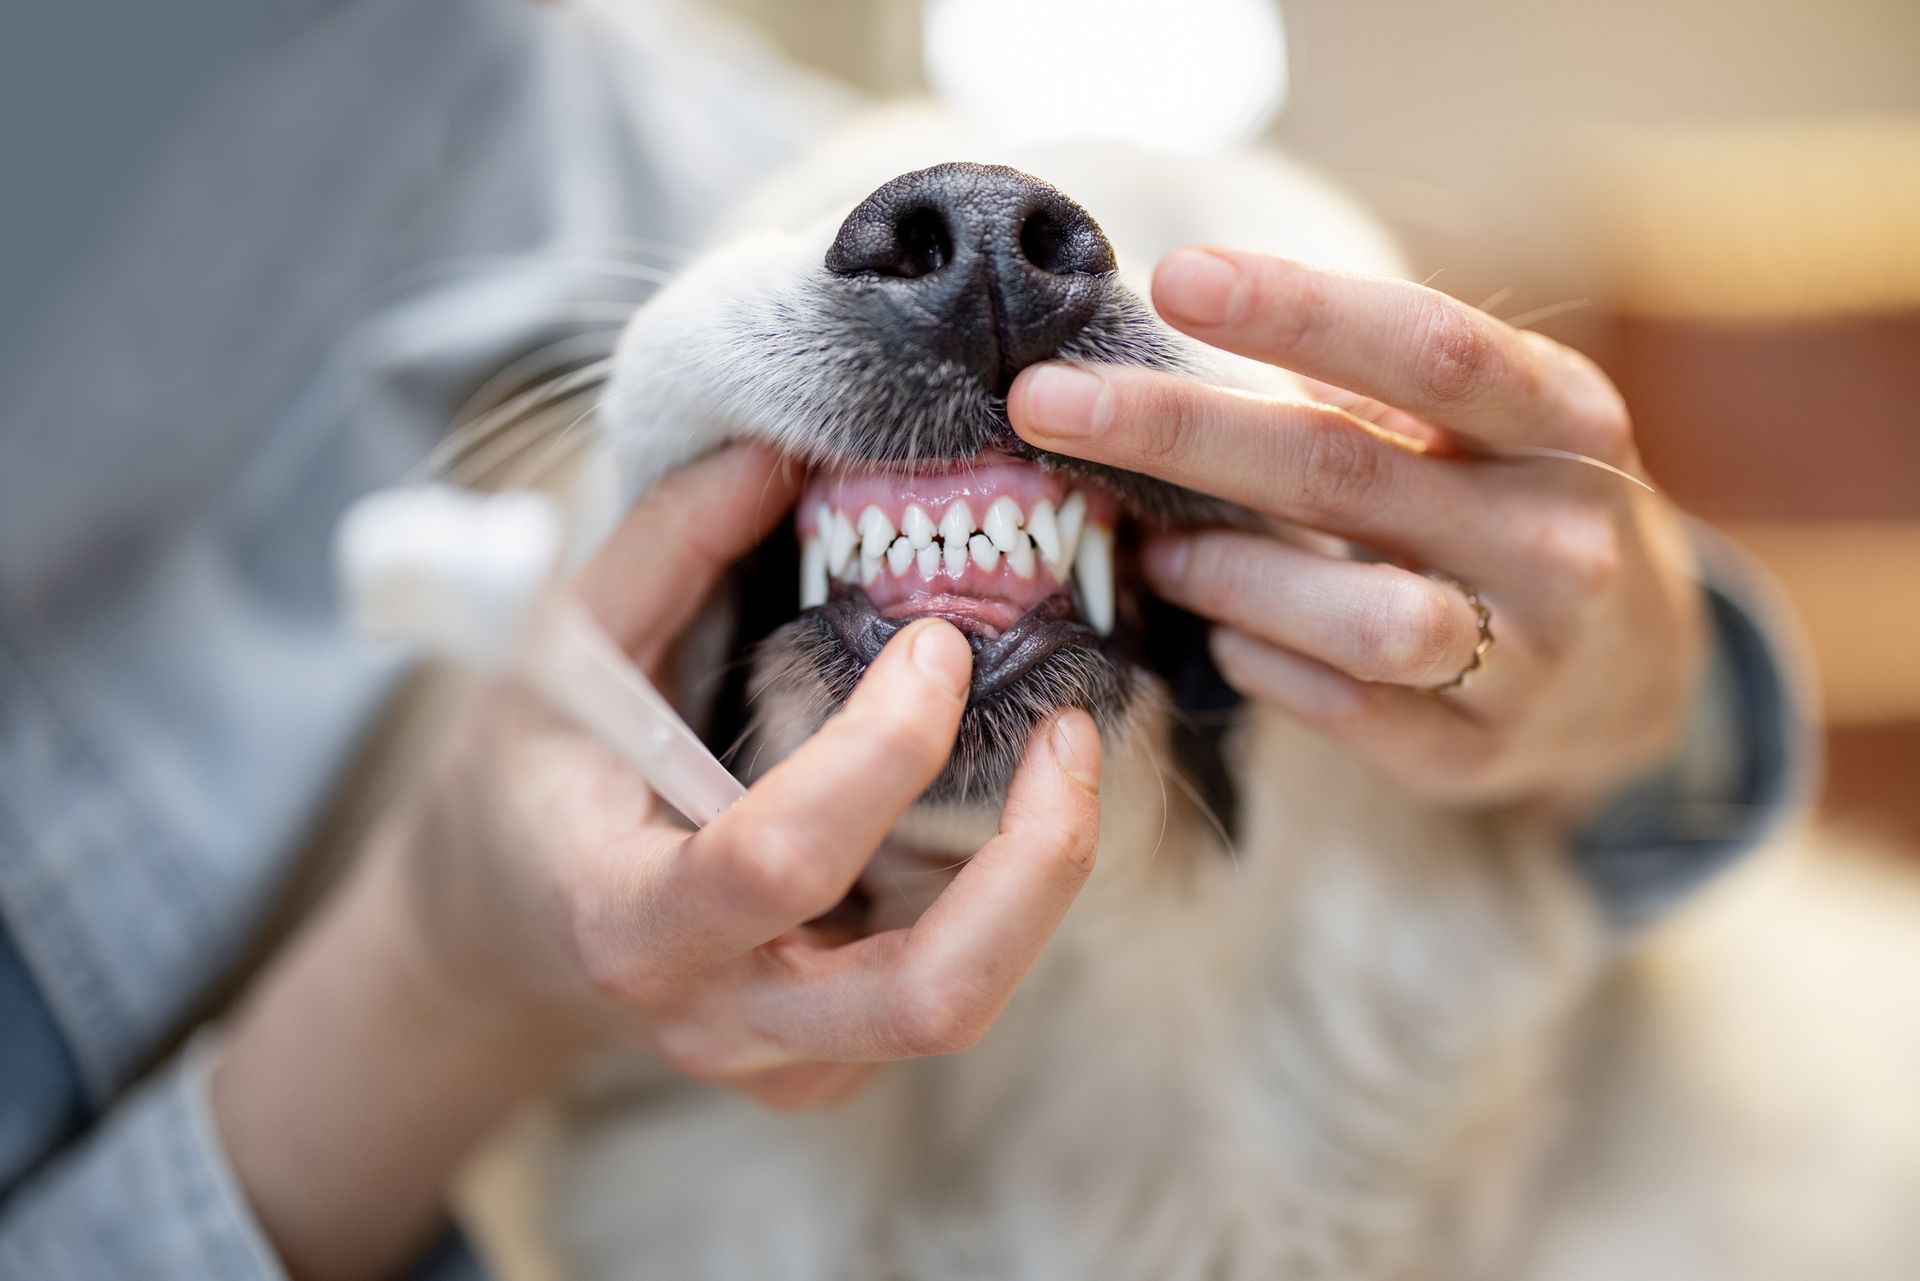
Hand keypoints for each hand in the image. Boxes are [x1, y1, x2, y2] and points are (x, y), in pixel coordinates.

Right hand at [401, 444, 1103, 1108]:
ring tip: (1066, 753)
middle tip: (1072, 732)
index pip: (778, 861)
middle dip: (1036, 863)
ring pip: (963, 1005)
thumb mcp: (561, 653)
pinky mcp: (834, 1064)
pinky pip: (949, 990)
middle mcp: (718, 1015)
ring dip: (1043, 879)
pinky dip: (1002, 897)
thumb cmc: (532, 782)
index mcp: (627, 919)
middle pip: (928, 997)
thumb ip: (666, 548)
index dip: (881, 749)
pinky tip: (996, 807)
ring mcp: (785, 1060)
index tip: (935, 642)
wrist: (507, 934)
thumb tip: (779, 450)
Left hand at [1008, 248, 1704, 813]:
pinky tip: (1223, 635)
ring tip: (1155, 550)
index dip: (1300, 310)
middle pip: (1346, 473)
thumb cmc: (1514, 508)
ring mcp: (1528, 659)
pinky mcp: (1475, 755)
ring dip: (1225, 575)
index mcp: (1566, 421)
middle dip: (1178, 433)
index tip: (1173, 277)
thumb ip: (1368, 386)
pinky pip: (1343, 710)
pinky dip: (1260, 664)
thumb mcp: (1488, 427)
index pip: (1430, 349)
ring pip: (1355, 617)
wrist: (1638, 673)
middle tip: (1045, 404)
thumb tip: (1185, 326)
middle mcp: (1561, 537)